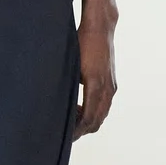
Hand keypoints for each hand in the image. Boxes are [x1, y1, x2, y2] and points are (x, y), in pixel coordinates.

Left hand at [74, 19, 115, 138]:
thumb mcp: (70, 65)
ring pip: (102, 115)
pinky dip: (94, 112)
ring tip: (71, 119)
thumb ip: (66, 85)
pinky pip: (104, 105)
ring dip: (88, 121)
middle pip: (96, 121)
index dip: (76, 130)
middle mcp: (107, 89)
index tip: (65, 135)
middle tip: (66, 132)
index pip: (88, 118)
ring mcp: (111, 86)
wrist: (100, 29)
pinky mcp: (111, 83)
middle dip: (81, 130)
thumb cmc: (82, 43)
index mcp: (95, 85)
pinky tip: (79, 107)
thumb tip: (53, 104)